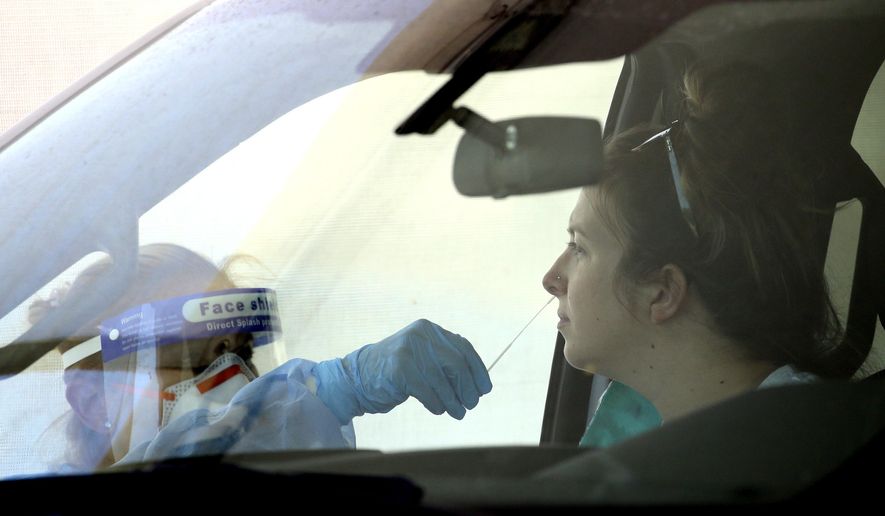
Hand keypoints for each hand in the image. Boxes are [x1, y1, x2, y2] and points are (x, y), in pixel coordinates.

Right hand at [312, 319, 492, 423]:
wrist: (359, 377)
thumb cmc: (399, 372)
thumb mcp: (424, 359)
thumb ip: (447, 363)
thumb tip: (480, 384)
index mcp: (430, 330)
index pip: (464, 347)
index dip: (477, 370)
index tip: (484, 390)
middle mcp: (421, 334)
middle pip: (456, 363)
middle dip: (467, 387)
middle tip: (471, 404)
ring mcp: (408, 349)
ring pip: (441, 379)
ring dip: (453, 400)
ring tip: (458, 413)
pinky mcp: (398, 367)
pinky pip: (426, 389)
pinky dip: (436, 403)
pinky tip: (439, 410)